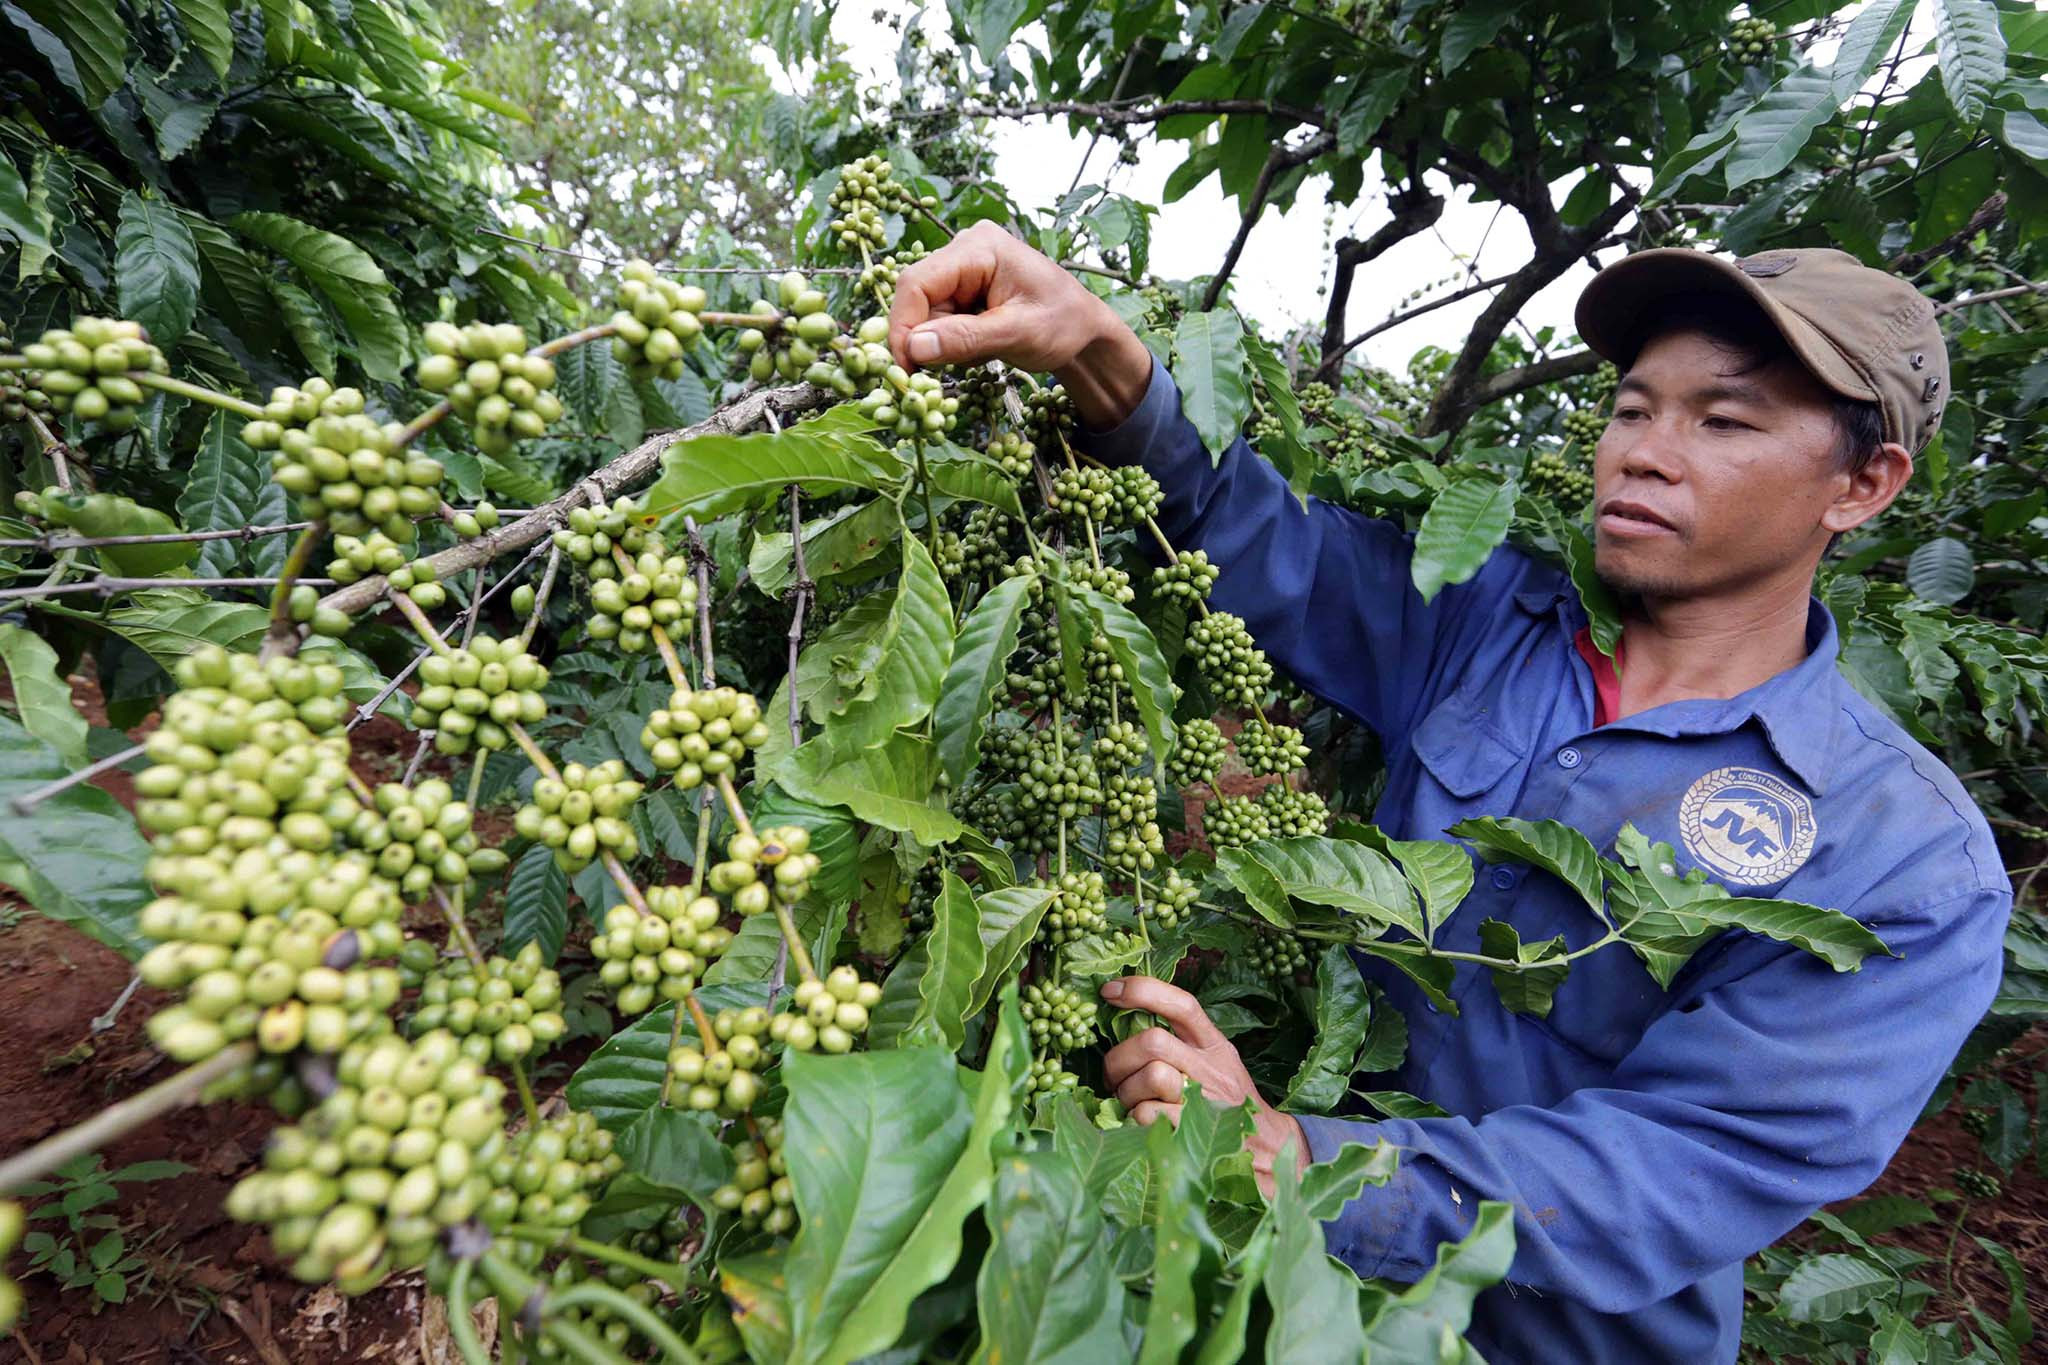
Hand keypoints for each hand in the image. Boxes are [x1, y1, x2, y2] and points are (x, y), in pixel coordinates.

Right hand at [886, 220, 1153, 428]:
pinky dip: (952, 343)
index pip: (917, 282)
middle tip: (944, 371)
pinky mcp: (965, 291)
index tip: (905, 367)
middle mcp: (965, 251)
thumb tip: (914, 347)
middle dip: (925, 338)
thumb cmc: (1065, 325)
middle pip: (917, 297)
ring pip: (925, 313)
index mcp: (979, 247)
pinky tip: (981, 347)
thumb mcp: (1018, 334)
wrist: (1086, 333)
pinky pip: (940, 319)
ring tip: (981, 353)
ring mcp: (964, 270)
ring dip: (942, 343)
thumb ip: (965, 339)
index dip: (903, 325)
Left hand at [1100, 975, 1310, 1196]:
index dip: (1144, 990)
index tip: (1110, 990)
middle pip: (1153, 1041)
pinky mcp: (1194, 1130)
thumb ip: (1179, 1041)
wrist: (1266, 1146)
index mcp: (1213, 1044)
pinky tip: (1143, 1122)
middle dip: (1120, 1058)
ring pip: (1150, 1075)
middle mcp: (1212, 1066)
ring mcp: (1205, 1098)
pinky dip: (1135, 1118)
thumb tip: (1122, 1020)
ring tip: (1132, 1102)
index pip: (1182, 1004)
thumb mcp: (1214, 1061)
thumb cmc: (1225, 1100)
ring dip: (1127, 1091)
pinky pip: (1147, 1113)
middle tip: (1115, 1076)